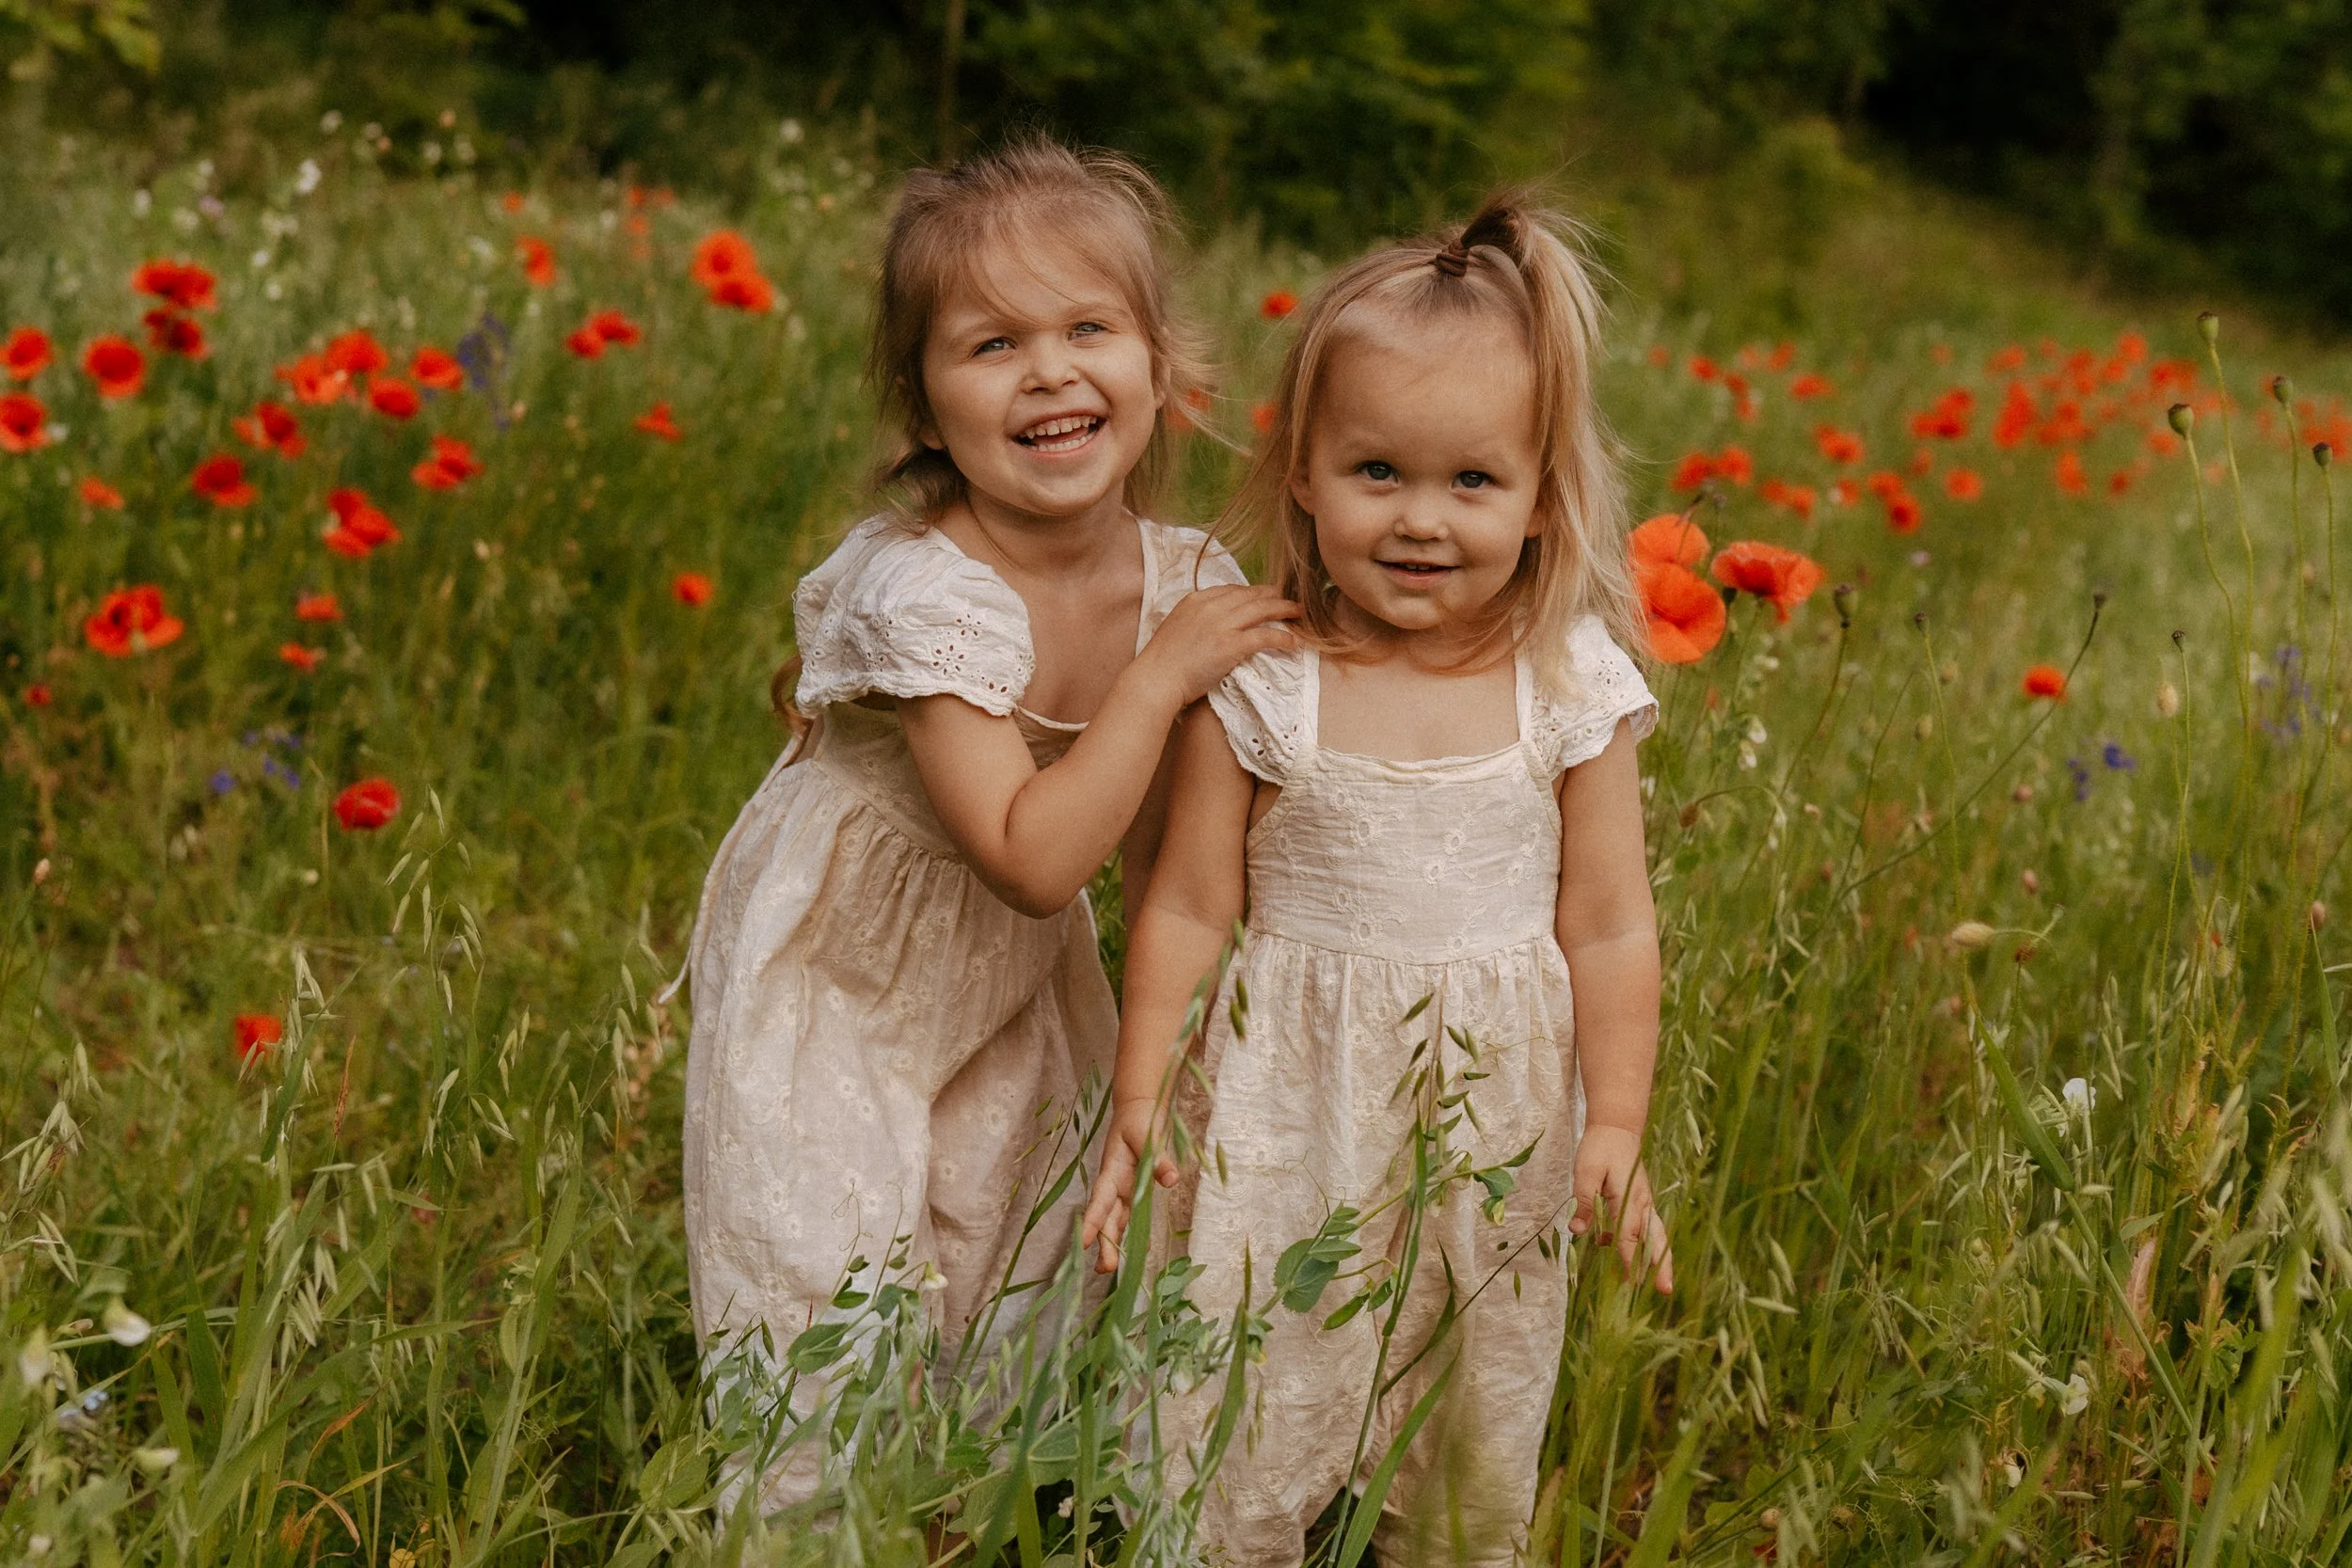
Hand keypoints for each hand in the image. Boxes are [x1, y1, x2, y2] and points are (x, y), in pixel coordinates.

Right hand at [1081, 1098, 1178, 1273]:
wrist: (1138, 1109)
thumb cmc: (1139, 1118)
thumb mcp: (1148, 1134)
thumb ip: (1158, 1158)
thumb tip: (1171, 1180)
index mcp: (1112, 1170)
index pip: (1100, 1199)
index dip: (1092, 1221)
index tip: (1083, 1241)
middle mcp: (1114, 1184)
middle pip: (1106, 1217)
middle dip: (1103, 1243)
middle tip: (1102, 1270)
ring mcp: (1123, 1189)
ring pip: (1115, 1220)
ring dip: (1112, 1243)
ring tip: (1108, 1269)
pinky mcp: (1133, 1190)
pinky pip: (1130, 1215)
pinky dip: (1130, 1232)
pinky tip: (1134, 1250)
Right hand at [1133, 584, 1298, 706]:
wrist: (1157, 678)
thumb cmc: (1162, 661)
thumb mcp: (1176, 628)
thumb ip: (1195, 620)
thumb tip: (1210, 627)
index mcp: (1195, 600)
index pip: (1231, 590)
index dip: (1251, 592)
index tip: (1263, 595)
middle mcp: (1211, 607)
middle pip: (1250, 595)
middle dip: (1272, 595)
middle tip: (1288, 598)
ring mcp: (1222, 624)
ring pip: (1262, 610)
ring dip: (1284, 609)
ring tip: (1298, 612)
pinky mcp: (1231, 644)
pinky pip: (1264, 636)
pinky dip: (1282, 637)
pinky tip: (1293, 641)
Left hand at [1568, 1123, 1672, 1293]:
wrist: (1617, 1128)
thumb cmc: (1600, 1148)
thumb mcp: (1584, 1171)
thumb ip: (1583, 1202)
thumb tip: (1578, 1232)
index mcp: (1628, 1198)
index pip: (1628, 1235)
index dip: (1629, 1260)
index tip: (1631, 1283)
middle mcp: (1642, 1204)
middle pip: (1654, 1240)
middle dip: (1660, 1266)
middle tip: (1665, 1291)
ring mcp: (1645, 1203)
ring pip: (1656, 1236)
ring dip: (1658, 1259)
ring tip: (1659, 1283)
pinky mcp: (1642, 1202)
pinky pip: (1648, 1228)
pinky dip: (1646, 1245)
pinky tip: (1629, 1256)